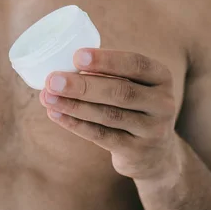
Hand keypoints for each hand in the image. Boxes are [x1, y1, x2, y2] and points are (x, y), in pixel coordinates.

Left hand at [39, 49, 178, 181]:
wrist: (155, 153)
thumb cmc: (133, 106)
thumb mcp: (133, 85)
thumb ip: (107, 74)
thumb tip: (63, 66)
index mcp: (161, 77)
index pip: (136, 64)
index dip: (106, 60)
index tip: (77, 56)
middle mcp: (162, 103)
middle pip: (120, 92)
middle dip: (83, 86)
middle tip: (53, 80)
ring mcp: (152, 130)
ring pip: (108, 115)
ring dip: (74, 105)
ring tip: (48, 97)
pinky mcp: (137, 152)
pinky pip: (101, 136)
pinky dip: (76, 124)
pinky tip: (56, 114)